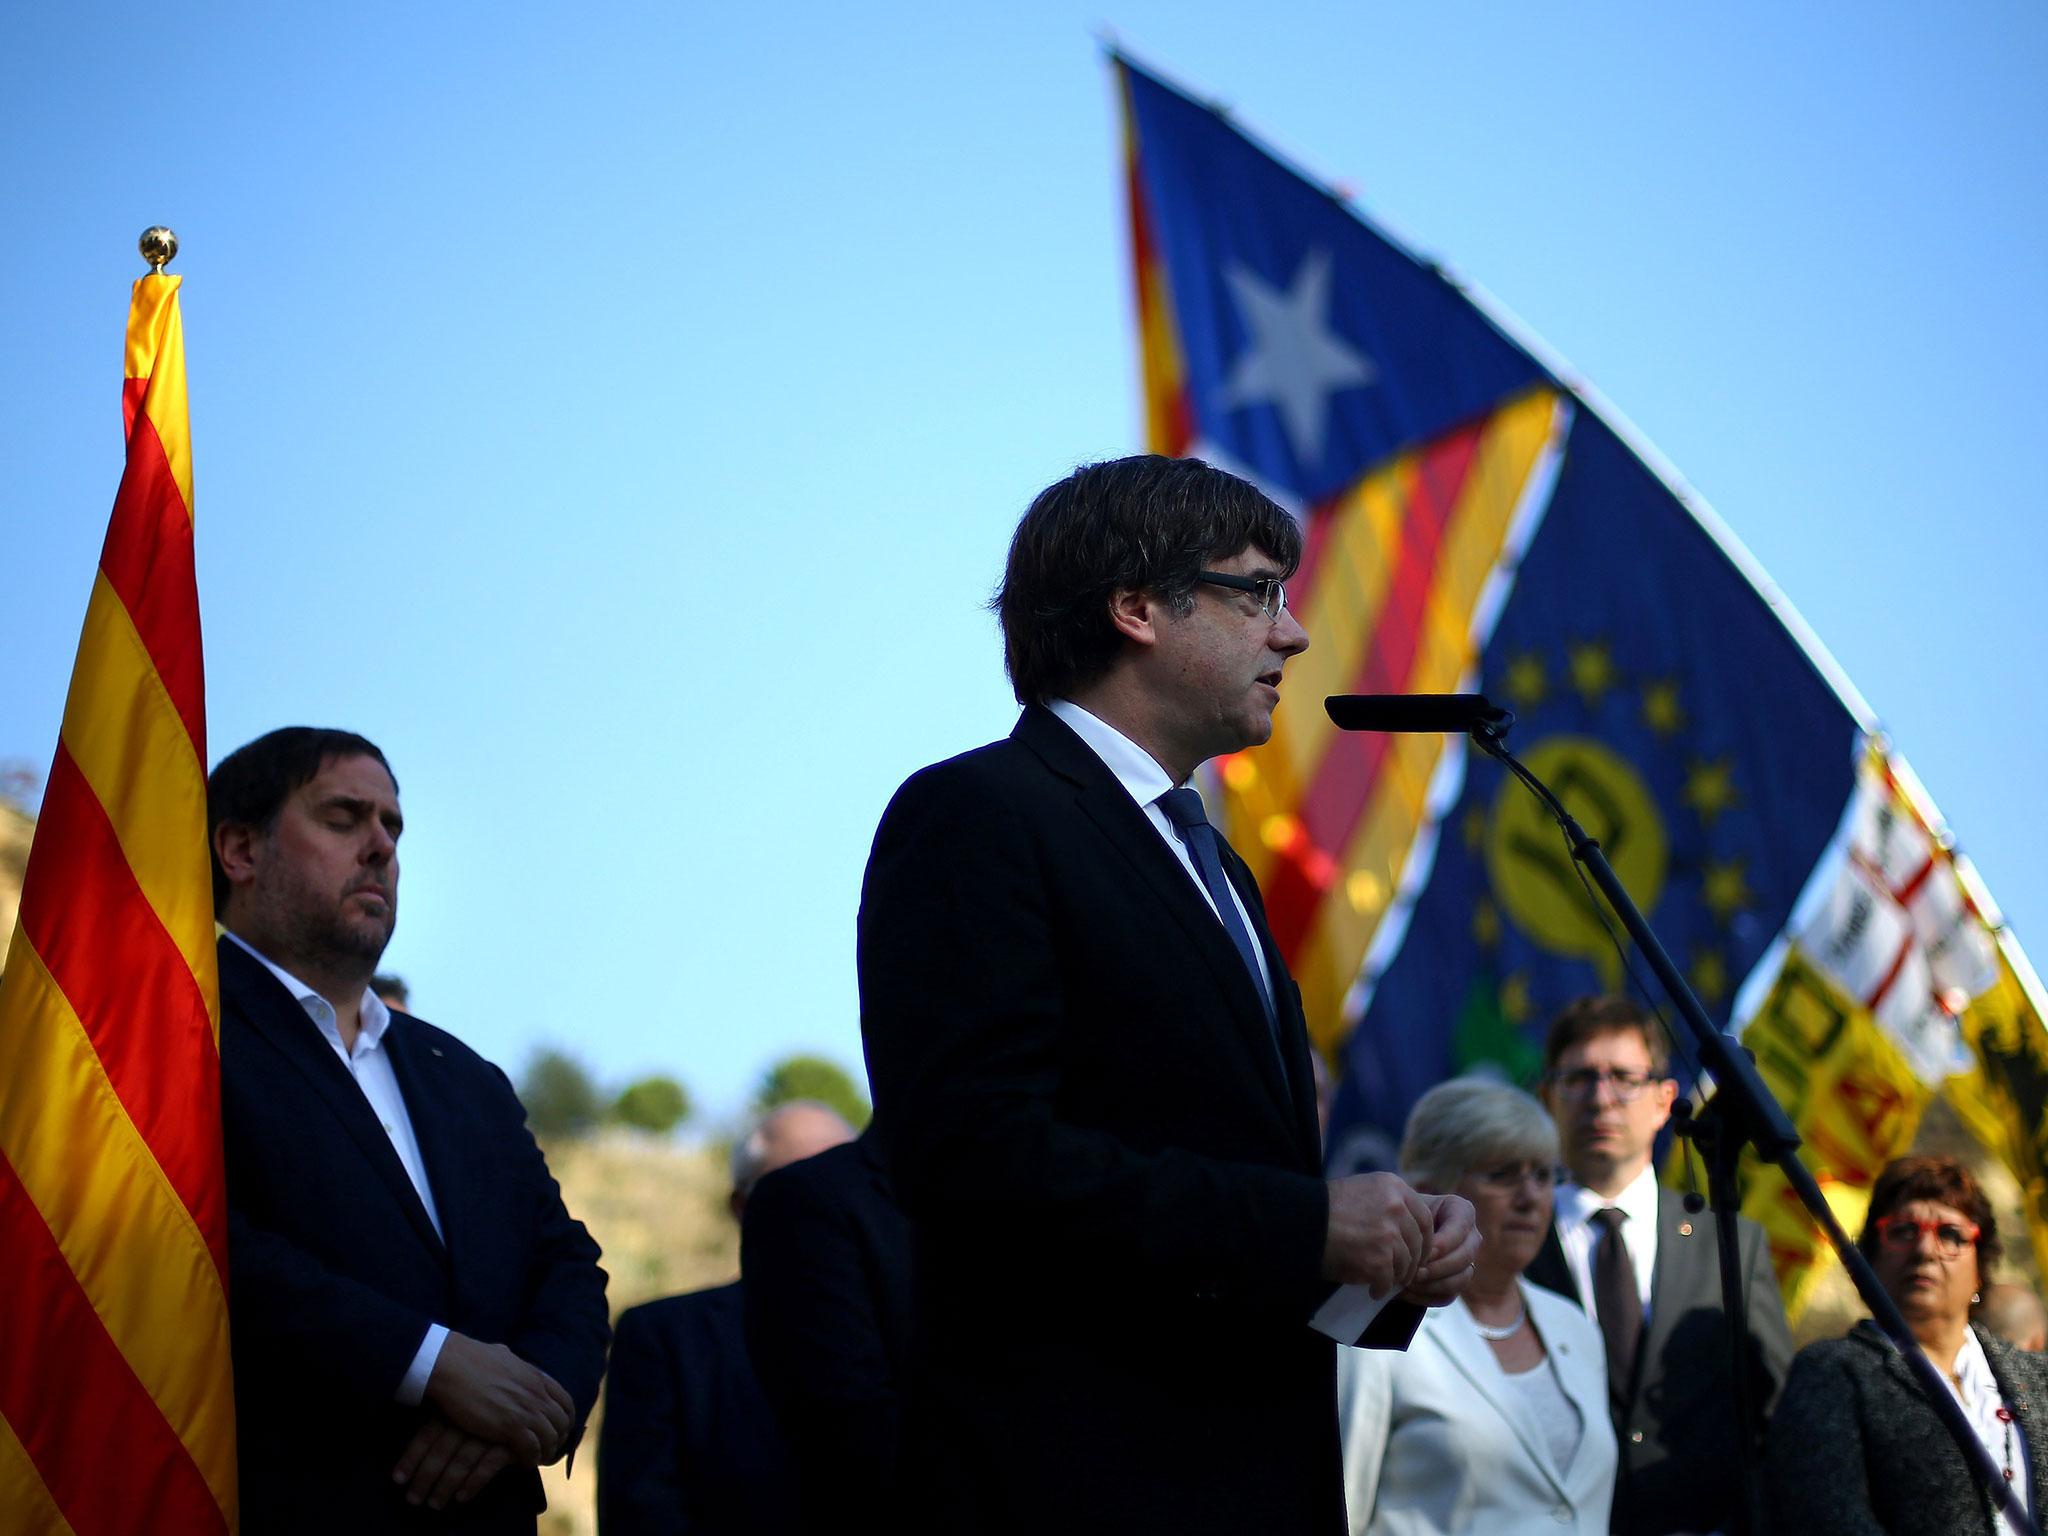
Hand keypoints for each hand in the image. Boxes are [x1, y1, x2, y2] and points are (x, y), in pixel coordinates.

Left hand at [391, 1414, 514, 1509]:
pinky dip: (473, 1482)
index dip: (411, 1457)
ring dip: (445, 1485)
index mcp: (458, 1403)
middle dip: (425, 1477)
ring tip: (434, 1504)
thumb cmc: (494, 1404)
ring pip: (462, 1460)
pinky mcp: (513, 1440)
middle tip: (413, 1500)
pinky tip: (461, 1497)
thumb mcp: (468, 1402)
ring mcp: (493, 1427)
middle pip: (441, 1449)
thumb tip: (415, 1433)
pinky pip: (488, 1464)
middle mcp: (474, 1415)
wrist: (535, 1400)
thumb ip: (447, 1416)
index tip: (397, 1480)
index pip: (428, 1433)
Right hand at [423, 1332, 574, 1462]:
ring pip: (551, 1438)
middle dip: (558, 1440)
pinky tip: (522, 1463)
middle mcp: (537, 1393)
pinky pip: (532, 1449)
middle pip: (562, 1423)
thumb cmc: (468, 1359)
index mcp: (536, 1377)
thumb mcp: (501, 1355)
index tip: (558, 1432)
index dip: (565, 1421)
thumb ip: (510, 1363)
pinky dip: (530, 1459)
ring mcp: (526, 1409)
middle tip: (548, 1451)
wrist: (451, 1364)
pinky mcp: (511, 1426)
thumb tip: (506, 1357)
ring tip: (537, 1460)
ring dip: (546, 1452)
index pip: (566, 1402)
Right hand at [1323, 1173, 1434, 1296]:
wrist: (1301, 1223)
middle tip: (1403, 1272)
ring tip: (1383, 1281)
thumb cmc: (1325, 1209)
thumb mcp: (1361, 1190)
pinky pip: (1389, 1280)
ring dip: (1396, 1276)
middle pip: (1418, 1242)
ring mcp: (1389, 1233)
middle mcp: (1396, 1206)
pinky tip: (1372, 1290)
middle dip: (1413, 1261)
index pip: (1424, 1217)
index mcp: (1394, 1186)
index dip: (1424, 1239)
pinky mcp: (1379, 1258)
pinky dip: (1381, 1288)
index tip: (1417, 1251)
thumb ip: (1388, 1201)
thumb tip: (1408, 1225)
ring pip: (1406, 1263)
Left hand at [1399, 1193, 1480, 1306]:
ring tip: (1407, 1283)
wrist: (1397, 1231)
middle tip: (1413, 1272)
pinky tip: (1406, 1292)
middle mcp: (1471, 1237)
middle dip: (1438, 1268)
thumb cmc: (1402, 1214)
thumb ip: (1416, 1223)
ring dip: (1432, 1284)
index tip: (1421, 1253)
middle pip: (1464, 1257)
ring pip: (1461, 1279)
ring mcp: (1467, 1261)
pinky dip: (1426, 1296)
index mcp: (1463, 1211)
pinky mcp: (1455, 1282)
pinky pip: (1448, 1295)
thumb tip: (1418, 1255)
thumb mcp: (1408, 1210)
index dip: (1442, 1244)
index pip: (1460, 1229)